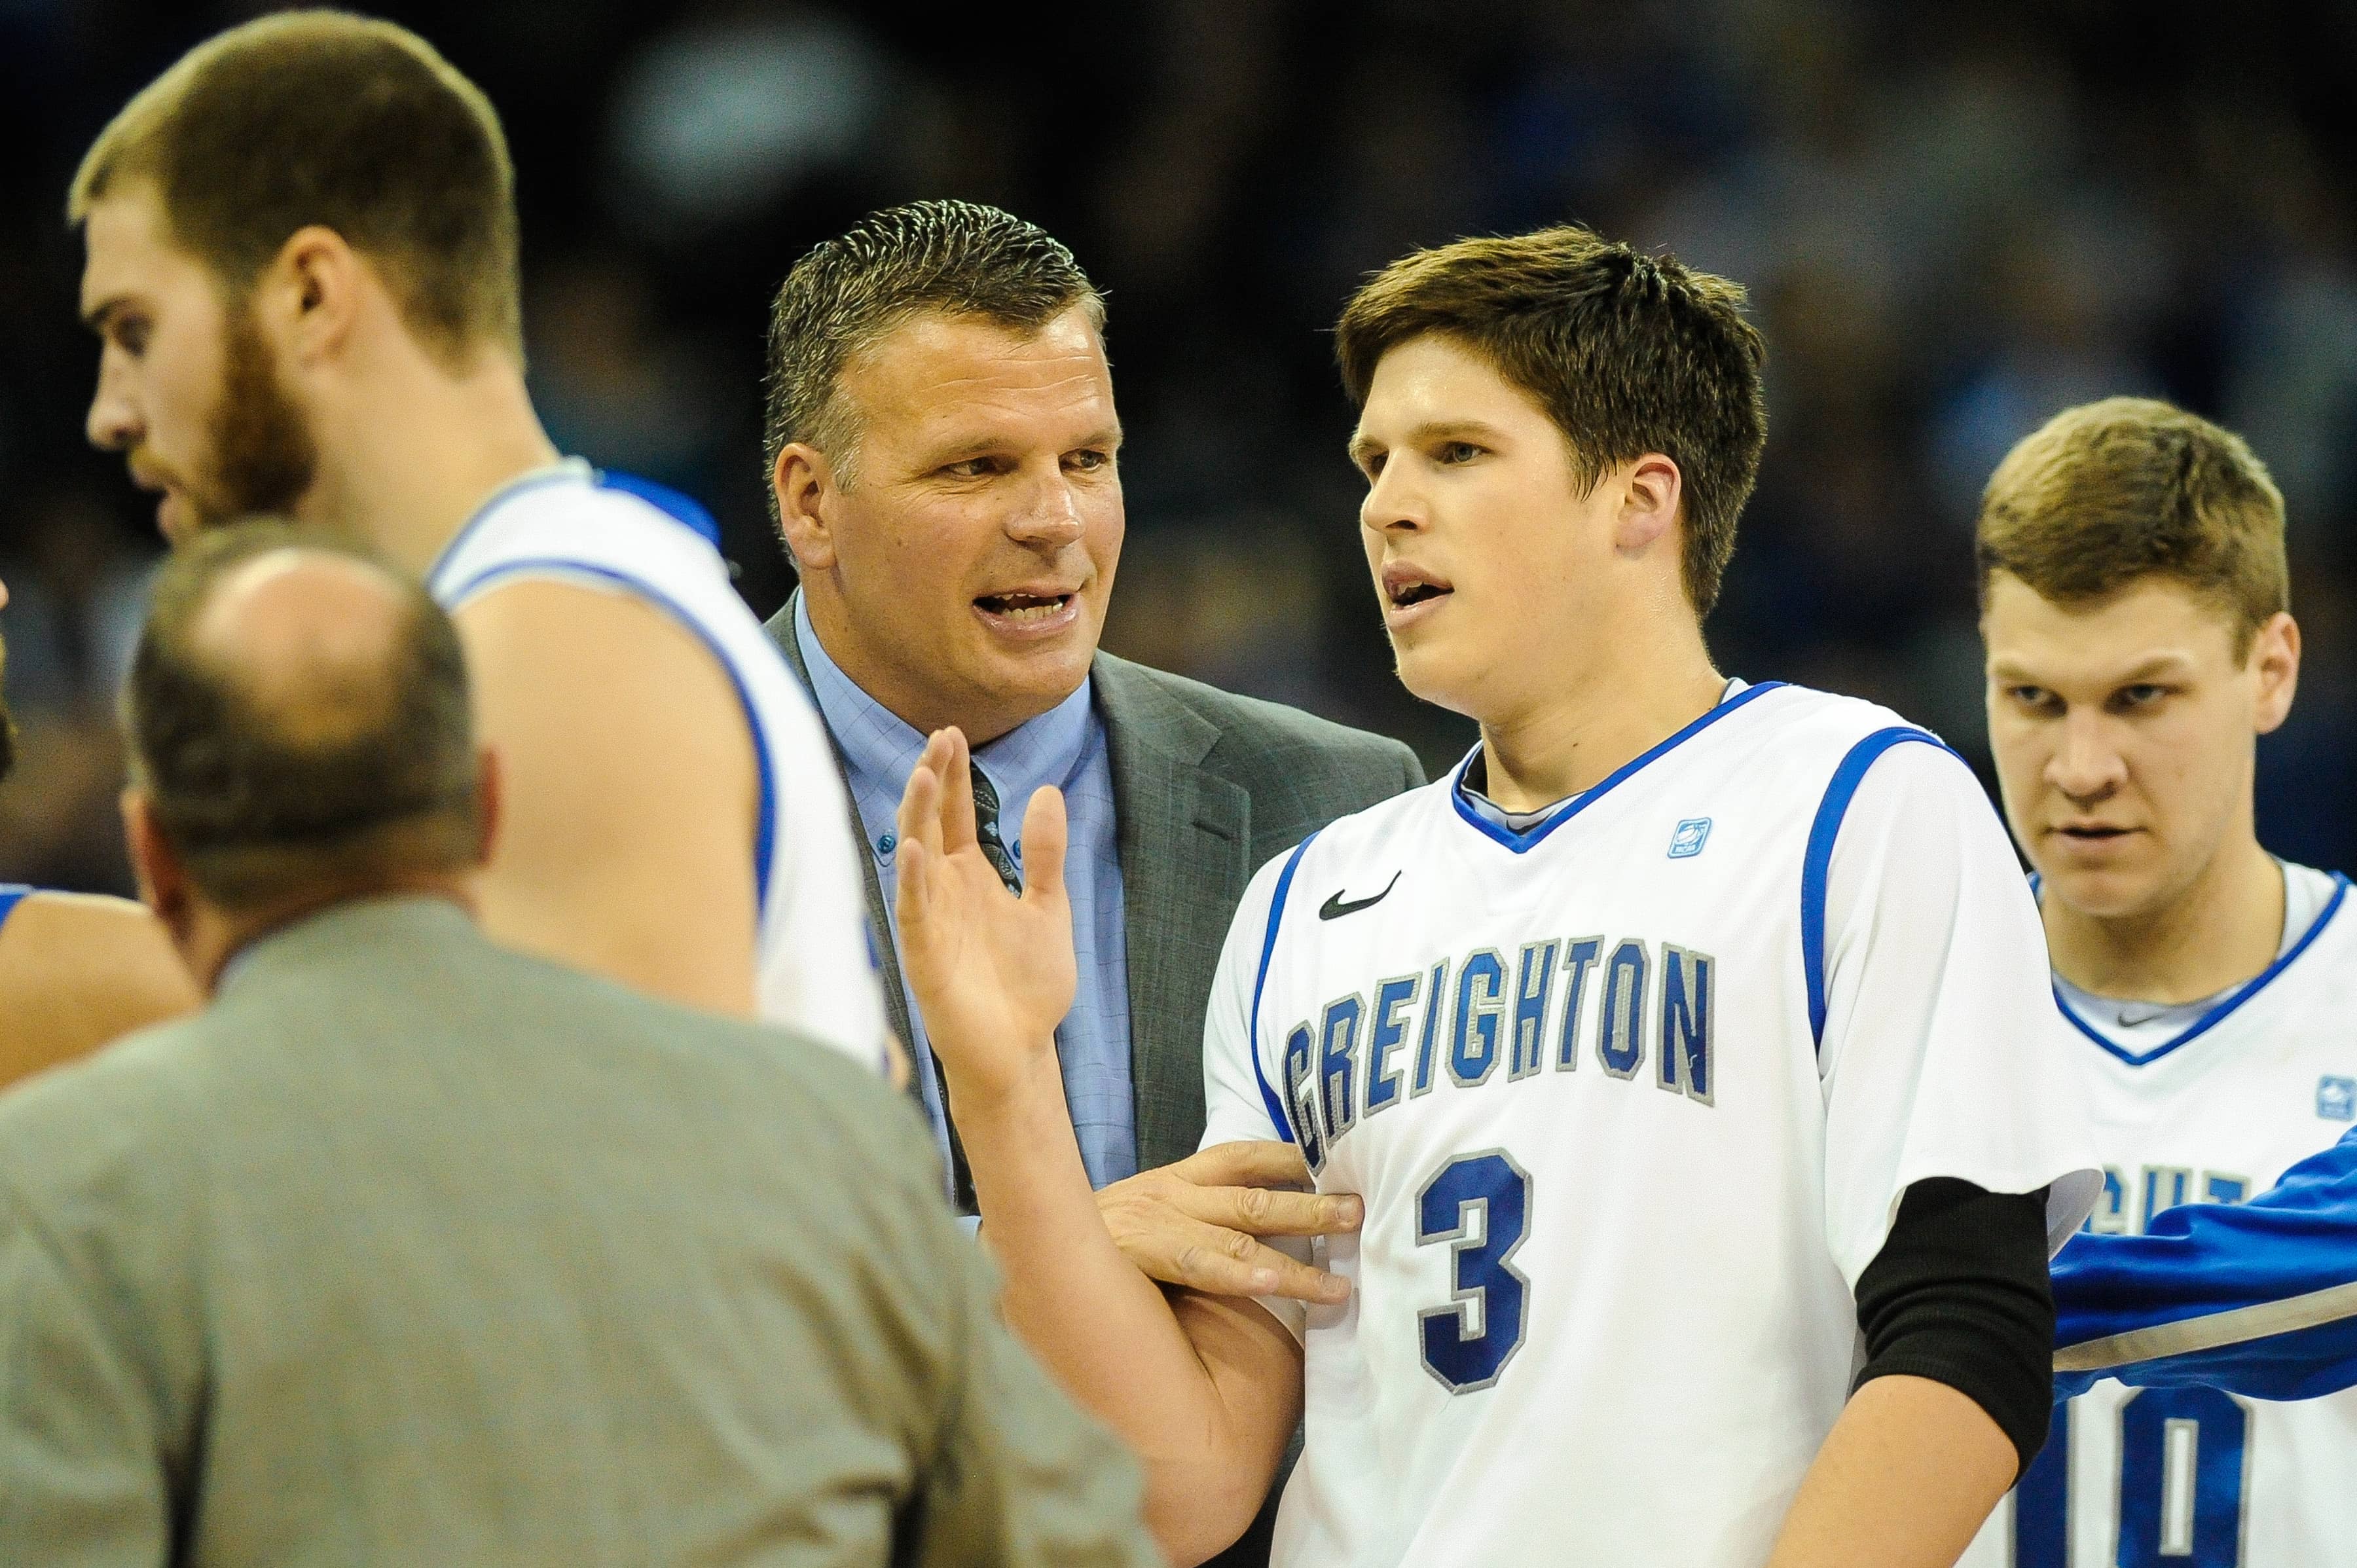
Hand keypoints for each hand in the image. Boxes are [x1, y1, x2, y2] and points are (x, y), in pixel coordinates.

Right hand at [894, 728, 1075, 1106]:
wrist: (1021, 1051)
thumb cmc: (1028, 985)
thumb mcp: (1049, 906)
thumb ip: (1045, 853)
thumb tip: (1046, 790)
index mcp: (972, 877)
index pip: (957, 814)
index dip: (955, 775)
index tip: (953, 732)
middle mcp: (944, 891)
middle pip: (931, 824)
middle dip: (934, 781)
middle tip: (938, 737)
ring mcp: (930, 921)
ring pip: (915, 858)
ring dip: (918, 818)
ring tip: (926, 776)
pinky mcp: (924, 957)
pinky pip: (913, 912)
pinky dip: (912, 881)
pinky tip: (915, 849)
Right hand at [1099, 1142, 1361, 1304]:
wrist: (1018, 1238)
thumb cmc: (1093, 1240)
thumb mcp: (1142, 1213)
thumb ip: (1189, 1218)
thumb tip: (1253, 1234)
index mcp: (1175, 1179)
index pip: (1241, 1156)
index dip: (1290, 1158)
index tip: (1339, 1163)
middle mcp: (1172, 1192)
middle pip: (1255, 1196)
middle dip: (1312, 1204)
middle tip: (1360, 1212)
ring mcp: (1157, 1219)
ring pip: (1239, 1233)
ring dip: (1295, 1256)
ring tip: (1339, 1279)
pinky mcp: (1140, 1249)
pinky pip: (1199, 1263)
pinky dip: (1242, 1273)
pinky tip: (1276, 1282)